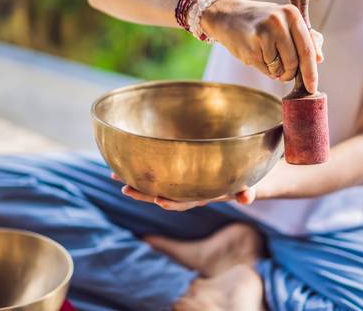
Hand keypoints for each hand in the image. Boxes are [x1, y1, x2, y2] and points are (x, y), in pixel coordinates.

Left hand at [111, 173, 255, 211]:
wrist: (240, 177)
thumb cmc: (244, 178)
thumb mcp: (248, 184)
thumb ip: (248, 190)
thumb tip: (247, 199)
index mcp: (203, 194)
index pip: (186, 201)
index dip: (173, 203)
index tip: (159, 202)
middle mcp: (189, 190)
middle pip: (164, 194)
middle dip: (144, 194)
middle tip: (125, 189)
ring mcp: (182, 181)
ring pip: (156, 184)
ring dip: (136, 182)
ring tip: (114, 176)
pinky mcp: (177, 170)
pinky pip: (157, 170)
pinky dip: (141, 167)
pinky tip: (124, 159)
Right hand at [202, 0, 323, 91]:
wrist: (228, 15)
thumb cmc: (261, 20)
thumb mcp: (284, 20)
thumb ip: (305, 37)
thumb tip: (319, 59)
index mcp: (292, 15)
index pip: (307, 49)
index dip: (311, 72)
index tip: (312, 87)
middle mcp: (279, 22)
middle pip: (294, 62)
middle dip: (291, 74)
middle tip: (286, 75)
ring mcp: (264, 35)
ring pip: (280, 68)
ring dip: (277, 71)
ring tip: (268, 57)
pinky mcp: (251, 48)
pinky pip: (265, 70)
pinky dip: (264, 69)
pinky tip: (257, 55)